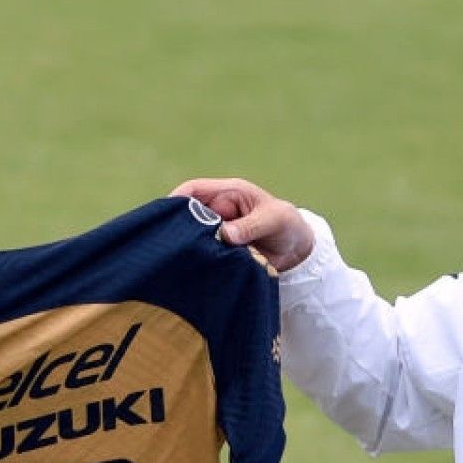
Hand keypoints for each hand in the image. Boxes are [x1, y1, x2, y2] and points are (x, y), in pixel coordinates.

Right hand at [170, 178, 315, 272]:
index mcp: (228, 193)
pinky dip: (196, 261)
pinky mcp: (217, 251)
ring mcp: (215, 232)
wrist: (298, 251)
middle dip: (177, 228)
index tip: (165, 216)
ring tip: (179, 260)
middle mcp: (217, 211)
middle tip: (171, 245)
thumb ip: (251, 226)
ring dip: (187, 247)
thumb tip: (225, 234)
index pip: (194, 190)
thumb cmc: (287, 225)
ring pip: (191, 237)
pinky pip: (201, 255)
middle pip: (185, 215)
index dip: (176, 200)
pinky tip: (190, 271)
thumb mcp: (274, 220)